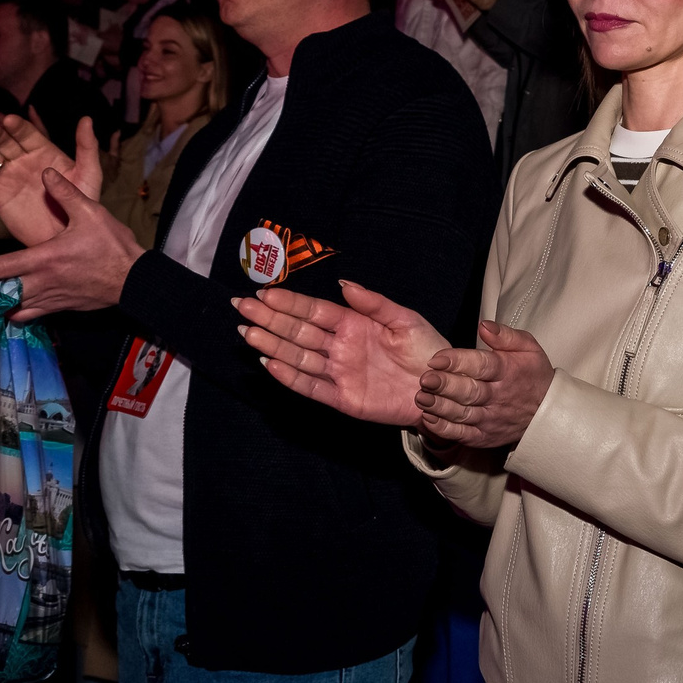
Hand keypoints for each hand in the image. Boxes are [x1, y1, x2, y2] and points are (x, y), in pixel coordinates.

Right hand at [0, 114, 103, 247]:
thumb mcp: (88, 174)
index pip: (27, 134)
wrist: (63, 238)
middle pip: (6, 142)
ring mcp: (9, 176)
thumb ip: (87, 147)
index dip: (17, 127)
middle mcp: (24, 160)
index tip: (10, 120)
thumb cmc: (81, 205)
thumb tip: (87, 118)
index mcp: (44, 151)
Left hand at [0, 169, 142, 321]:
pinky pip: (29, 316)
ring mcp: (50, 299)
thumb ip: (65, 192)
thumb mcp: (90, 212)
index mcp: (43, 260)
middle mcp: (41, 283)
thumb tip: (47, 172)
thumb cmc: (112, 245)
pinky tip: (10, 308)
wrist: (133, 278)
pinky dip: (14, 313)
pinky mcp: (60, 307)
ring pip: (11, 308)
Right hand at [234, 280, 450, 425]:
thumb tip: (344, 284)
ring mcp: (339, 372)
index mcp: (353, 324)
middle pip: (298, 331)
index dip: (289, 302)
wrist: (441, 388)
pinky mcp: (342, 398)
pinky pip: (311, 386)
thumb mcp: (404, 319)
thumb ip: (374, 303)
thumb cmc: (426, 349)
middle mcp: (340, 346)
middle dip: (269, 319)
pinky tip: (269, 364)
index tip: (264, 293)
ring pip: (298, 356)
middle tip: (241, 306)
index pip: (313, 311)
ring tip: (248, 332)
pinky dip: (289, 377)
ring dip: (272, 345)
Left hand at [414, 321, 557, 446]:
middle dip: (445, 386)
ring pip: (462, 414)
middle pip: (469, 392)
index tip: (437, 358)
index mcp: (507, 371)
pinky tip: (429, 418)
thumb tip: (483, 325)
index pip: (481, 365)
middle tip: (425, 379)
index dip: (458, 362)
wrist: (547, 413)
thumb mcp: (528, 348)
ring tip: (421, 398)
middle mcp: (498, 397)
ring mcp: (491, 419)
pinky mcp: (484, 436)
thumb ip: (505, 335)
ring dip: (439, 407)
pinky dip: (444, 428)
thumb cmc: (533, 375)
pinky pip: (462, 434)